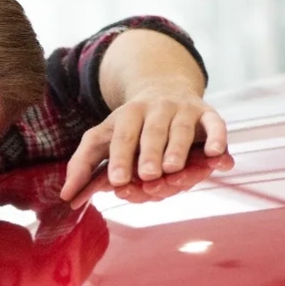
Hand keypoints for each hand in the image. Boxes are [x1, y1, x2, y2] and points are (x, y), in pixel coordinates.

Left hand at [60, 90, 227, 201]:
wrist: (163, 88)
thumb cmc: (128, 126)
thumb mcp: (101, 139)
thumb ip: (83, 166)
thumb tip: (66, 197)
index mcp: (127, 115)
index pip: (122, 138)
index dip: (120, 159)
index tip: (117, 181)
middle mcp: (156, 109)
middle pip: (153, 133)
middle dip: (150, 154)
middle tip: (147, 175)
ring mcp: (183, 110)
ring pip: (182, 129)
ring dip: (179, 149)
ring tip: (174, 169)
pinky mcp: (207, 112)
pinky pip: (215, 124)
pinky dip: (218, 138)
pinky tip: (216, 155)